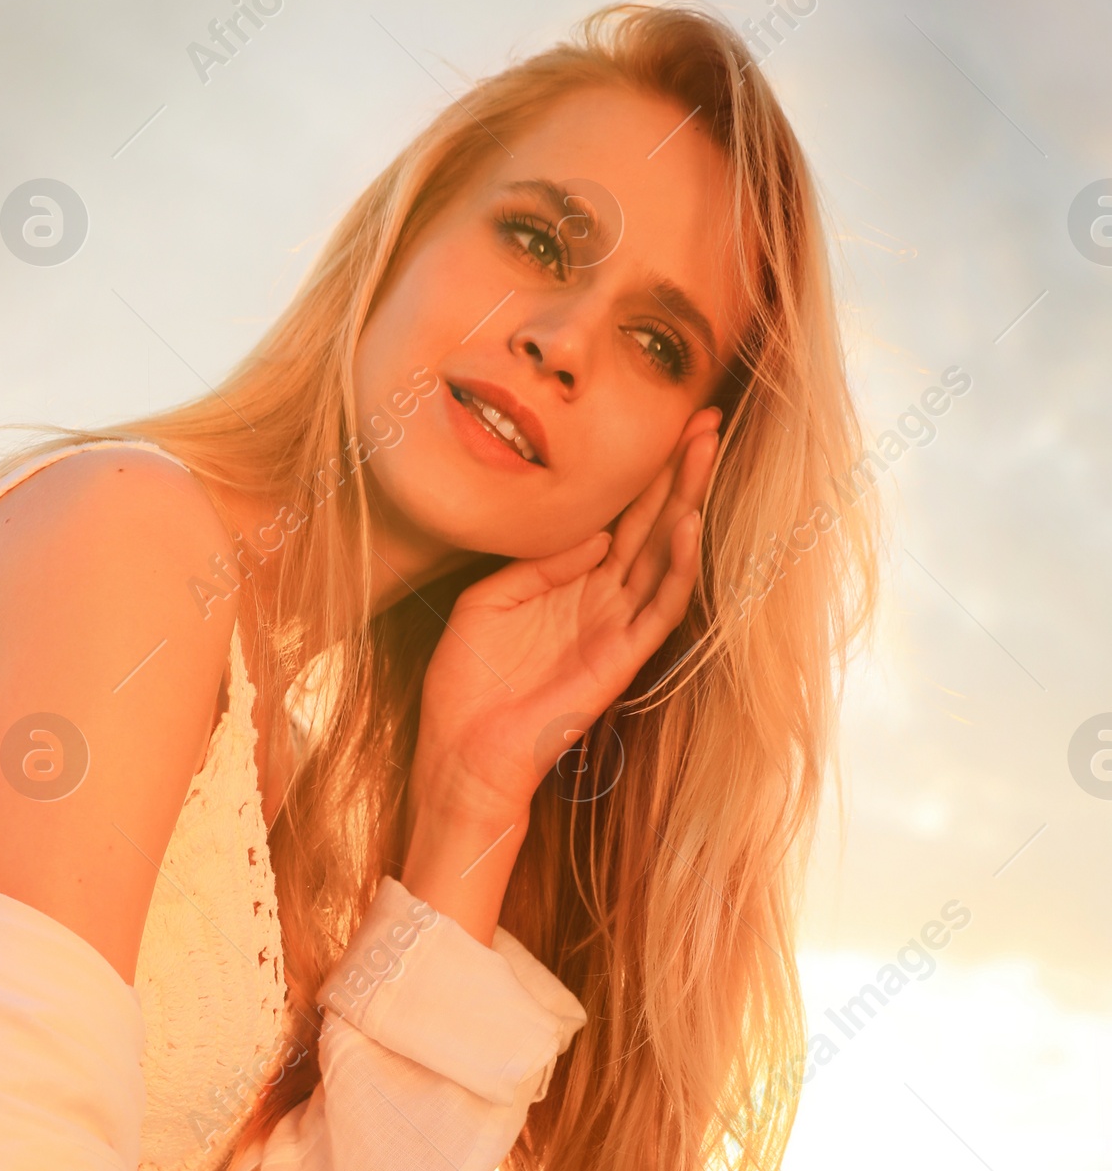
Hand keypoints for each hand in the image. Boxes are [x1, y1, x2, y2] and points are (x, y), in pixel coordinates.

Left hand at [409, 408, 720, 834]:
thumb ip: (539, 562)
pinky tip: (687, 525)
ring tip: (708, 451)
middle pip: (652, 524)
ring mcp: (616, 628)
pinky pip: (660, 609)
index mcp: (572, 583)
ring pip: (665, 555)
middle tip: (708, 418)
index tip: (667, 421)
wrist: (462, 752)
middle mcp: (603, 601)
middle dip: (680, 471)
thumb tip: (595, 533)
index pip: (620, 516)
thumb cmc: (466, 682)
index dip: (643, 472)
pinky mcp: (621, 659)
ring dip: (688, 502)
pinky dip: (678, 568)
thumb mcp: (489, 601)